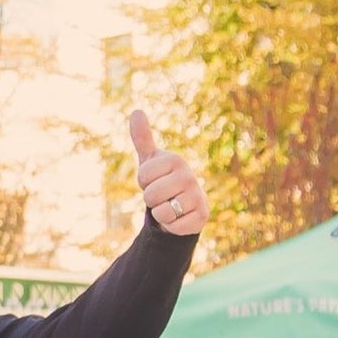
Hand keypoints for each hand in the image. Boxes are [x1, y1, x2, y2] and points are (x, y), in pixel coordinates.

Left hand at [130, 111, 207, 236]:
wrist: (181, 207)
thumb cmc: (163, 181)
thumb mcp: (150, 161)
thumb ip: (143, 138)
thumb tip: (136, 111)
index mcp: (176, 160)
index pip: (142, 176)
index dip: (144, 182)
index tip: (154, 179)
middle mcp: (189, 176)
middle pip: (150, 196)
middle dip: (151, 200)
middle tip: (162, 195)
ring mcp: (197, 196)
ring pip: (161, 212)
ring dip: (161, 213)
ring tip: (170, 206)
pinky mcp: (201, 217)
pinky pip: (173, 226)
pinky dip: (171, 226)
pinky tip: (179, 218)